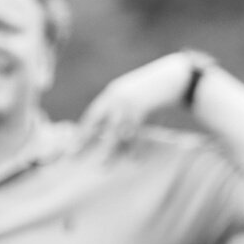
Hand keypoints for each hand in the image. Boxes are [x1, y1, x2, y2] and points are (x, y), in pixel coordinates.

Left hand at [77, 54, 193, 156]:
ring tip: (104, 166)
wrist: (172, 77)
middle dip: (84, 139)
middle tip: (73, 155)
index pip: (91, 116)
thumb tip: (114, 140)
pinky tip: (134, 159)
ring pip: (115, 131)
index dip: (80, 132)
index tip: (71, 148)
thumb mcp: (133, 100)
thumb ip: (121, 116)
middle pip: (95, 121)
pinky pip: (135, 131)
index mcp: (110, 95)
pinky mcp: (142, 107)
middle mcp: (115, 98)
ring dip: (110, 150)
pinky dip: (134, 147)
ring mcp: (128, 102)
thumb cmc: (152, 93)